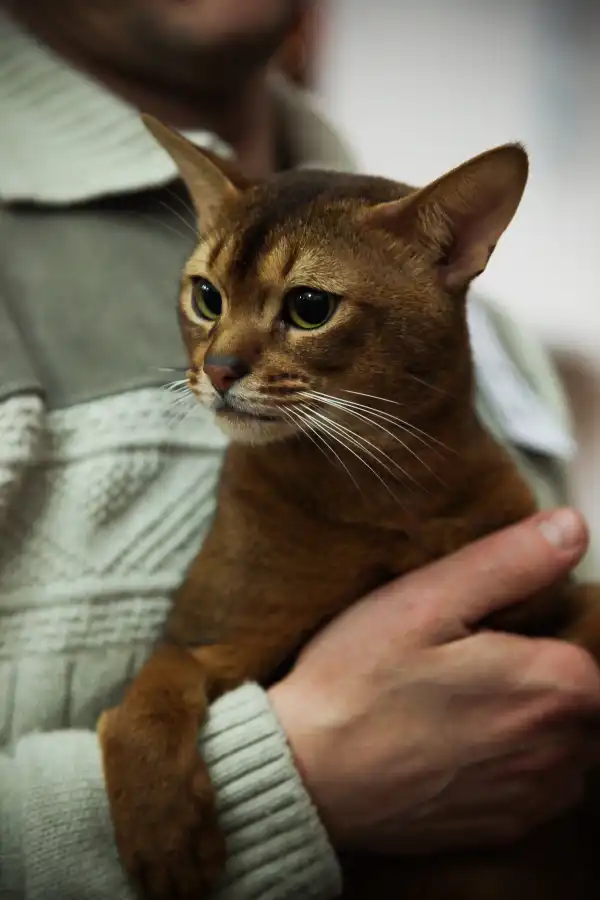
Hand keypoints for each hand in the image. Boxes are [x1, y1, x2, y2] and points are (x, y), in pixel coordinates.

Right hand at [269, 508, 599, 852]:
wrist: (306, 776)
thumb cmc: (359, 681)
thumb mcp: (426, 600)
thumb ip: (510, 562)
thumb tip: (572, 528)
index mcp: (553, 685)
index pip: (591, 645)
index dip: (544, 628)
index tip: (492, 625)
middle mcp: (560, 750)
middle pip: (582, 697)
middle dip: (542, 673)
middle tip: (470, 659)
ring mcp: (532, 798)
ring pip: (566, 743)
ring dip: (533, 720)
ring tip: (462, 701)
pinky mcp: (503, 828)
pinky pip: (539, 787)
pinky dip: (514, 762)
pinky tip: (458, 743)